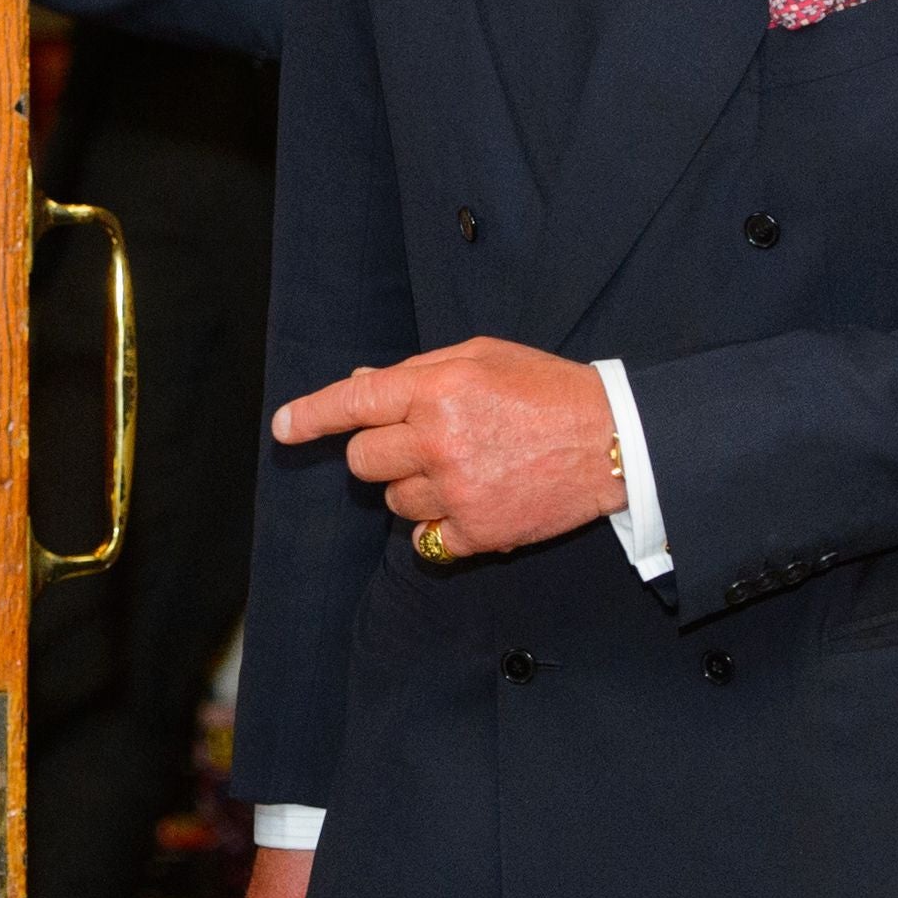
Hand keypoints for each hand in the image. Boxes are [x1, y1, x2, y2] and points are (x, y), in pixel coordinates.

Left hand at [272, 337, 620, 558]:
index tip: (283, 428)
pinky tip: (475, 502)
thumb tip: (360, 384)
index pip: (353, 403)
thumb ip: (415, 371)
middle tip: (423, 444)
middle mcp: (438, 438)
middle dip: (381, 453)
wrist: (615, 438)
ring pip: (393, 502)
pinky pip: (426, 539)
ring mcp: (456, 489)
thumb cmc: (545, 389)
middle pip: (363, 461)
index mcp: (436, 388)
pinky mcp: (478, 531)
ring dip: (414, 489)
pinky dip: (441, 526)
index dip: (310, 416)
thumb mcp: (481, 357)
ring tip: (464, 470)